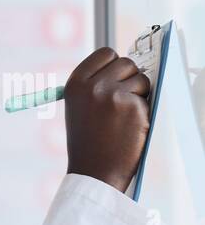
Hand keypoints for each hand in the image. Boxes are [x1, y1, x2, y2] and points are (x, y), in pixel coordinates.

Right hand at [64, 47, 151, 192]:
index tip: (115, 79)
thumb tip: (124, 65)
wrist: (94, 171)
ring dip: (138, 94)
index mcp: (75, 83)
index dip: (114, 65)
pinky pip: (148, 98)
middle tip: (121, 101)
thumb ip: (95, 84)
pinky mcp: (133, 107)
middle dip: (129, 79)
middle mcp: (92, 86)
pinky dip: (143, 111)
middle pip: (126, 63)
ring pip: (141, 79)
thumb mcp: (79, 107)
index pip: (105, 53)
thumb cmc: (88, 140)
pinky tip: (129, 127)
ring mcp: (113, 95)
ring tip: (123, 116)